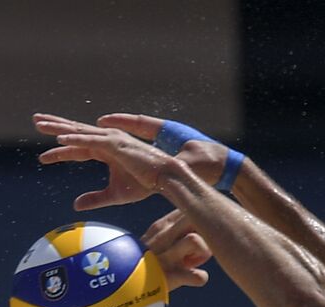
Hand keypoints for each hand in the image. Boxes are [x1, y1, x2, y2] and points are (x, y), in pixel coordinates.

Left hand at [34, 113, 171, 210]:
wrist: (164, 179)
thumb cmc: (144, 184)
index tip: (43, 158)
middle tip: (35, 120)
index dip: (59, 153)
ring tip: (40, 125)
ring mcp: (110, 140)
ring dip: (58, 128)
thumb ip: (94, 199)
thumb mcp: (114, 195)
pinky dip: (75, 139)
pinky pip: (90, 142)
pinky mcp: (115, 145)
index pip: (77, 149)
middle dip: (54, 125)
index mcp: (105, 150)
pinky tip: (60, 138)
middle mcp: (106, 141)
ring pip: (78, 132)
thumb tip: (75, 205)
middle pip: (74, 132)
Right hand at [97, 114, 242, 191]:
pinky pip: (148, 149)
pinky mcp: (173, 151)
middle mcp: (167, 133)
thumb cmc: (212, 164)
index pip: (139, 124)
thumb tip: (169, 168)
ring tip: (104, 139)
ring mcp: (169, 141)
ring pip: (139, 138)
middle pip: (135, 128)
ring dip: (122, 138)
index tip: (102, 121)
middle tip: (96, 127)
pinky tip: (124, 156)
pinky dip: (134, 150)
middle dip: (115, 128)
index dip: (120, 122)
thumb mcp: (191, 164)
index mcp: (168, 131)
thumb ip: (177, 165)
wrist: (228, 167)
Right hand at [144, 209, 210, 289]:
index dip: (200, 219)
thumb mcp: (156, 242)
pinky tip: (192, 279)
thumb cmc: (144, 265)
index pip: (188, 208)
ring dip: (203, 252)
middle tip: (199, 246)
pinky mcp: (170, 277)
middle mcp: (163, 237)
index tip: (197, 233)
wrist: (119, 288)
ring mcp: (166, 257)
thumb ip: (175, 232)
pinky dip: (199, 278)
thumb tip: (201, 233)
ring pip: (195, 239)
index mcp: (161, 226)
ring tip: (193, 262)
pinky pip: (197, 276)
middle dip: (205, 231)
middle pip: (194, 217)